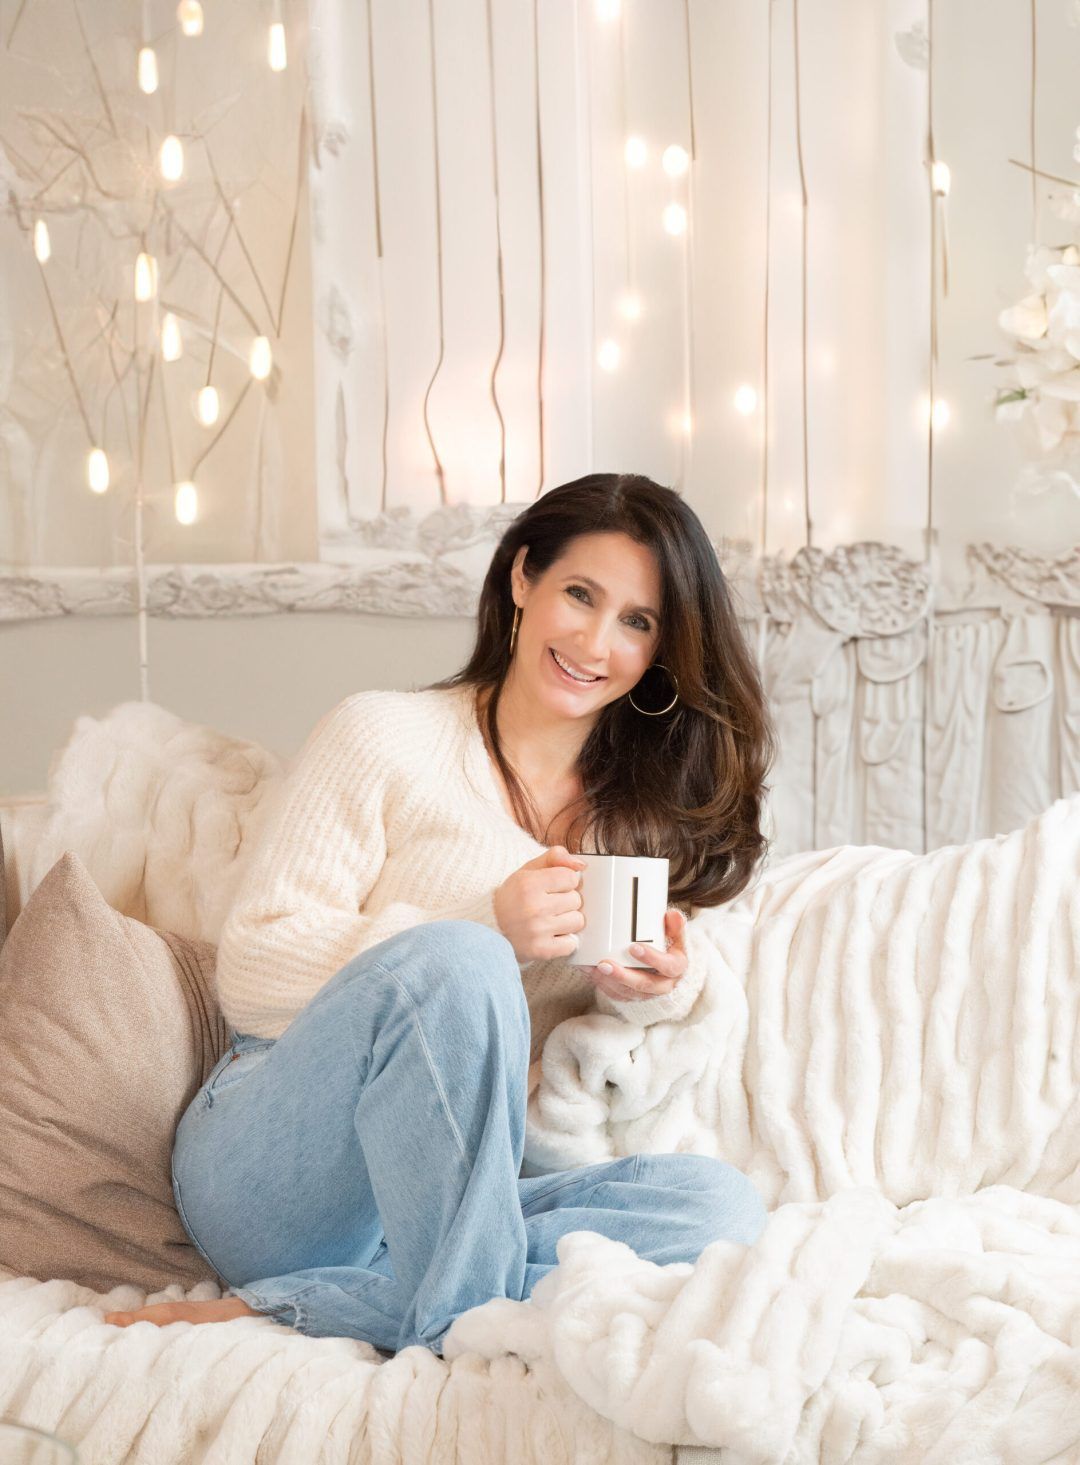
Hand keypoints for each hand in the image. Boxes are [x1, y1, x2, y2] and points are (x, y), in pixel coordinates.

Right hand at [493, 845, 586, 962]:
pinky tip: (550, 936)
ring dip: (567, 921)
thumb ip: (554, 857)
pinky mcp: (540, 950)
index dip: (565, 882)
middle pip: (576, 900)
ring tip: (550, 920)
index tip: (553, 888)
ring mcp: (537, 930)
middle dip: (566, 901)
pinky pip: (571, 944)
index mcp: (529, 884)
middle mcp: (533, 907)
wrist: (489, 930)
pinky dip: (564, 941)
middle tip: (549, 905)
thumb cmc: (513, 898)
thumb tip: (581, 865)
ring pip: (577, 921)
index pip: (571, 877)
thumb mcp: (527, 871)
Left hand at [582, 908, 687, 1001]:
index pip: (667, 966)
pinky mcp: (632, 997)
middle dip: (622, 975)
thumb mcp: (676, 936)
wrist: (666, 970)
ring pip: (627, 992)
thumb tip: (673, 915)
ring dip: (608, 980)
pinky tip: (590, 972)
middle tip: (604, 964)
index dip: (651, 958)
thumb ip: (675, 926)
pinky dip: (602, 984)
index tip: (634, 947)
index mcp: (676, 968)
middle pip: (643, 984)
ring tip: (593, 967)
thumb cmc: (669, 948)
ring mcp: (647, 994)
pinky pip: (616, 994)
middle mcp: (663, 985)